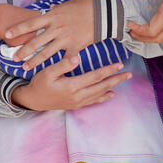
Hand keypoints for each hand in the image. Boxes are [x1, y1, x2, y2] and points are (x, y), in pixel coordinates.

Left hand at [4, 0, 93, 69]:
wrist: (103, 14)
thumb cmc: (84, 6)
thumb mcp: (66, 4)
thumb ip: (55, 10)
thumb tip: (47, 9)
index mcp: (52, 17)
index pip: (30, 23)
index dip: (17, 29)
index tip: (6, 34)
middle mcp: (56, 29)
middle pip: (35, 42)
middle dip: (23, 51)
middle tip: (13, 58)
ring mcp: (65, 39)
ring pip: (46, 53)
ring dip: (34, 61)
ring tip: (25, 67)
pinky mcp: (75, 47)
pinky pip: (64, 59)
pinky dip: (58, 66)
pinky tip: (51, 73)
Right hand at [11, 53, 130, 110]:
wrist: (34, 100)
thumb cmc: (40, 83)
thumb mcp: (48, 71)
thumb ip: (63, 64)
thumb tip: (77, 57)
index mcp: (72, 86)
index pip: (95, 77)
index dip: (108, 70)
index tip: (119, 64)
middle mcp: (78, 96)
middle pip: (102, 86)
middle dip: (116, 79)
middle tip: (128, 73)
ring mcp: (78, 102)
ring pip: (100, 94)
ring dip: (112, 86)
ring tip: (123, 80)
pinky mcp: (76, 105)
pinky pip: (93, 101)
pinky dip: (104, 97)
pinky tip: (111, 94)